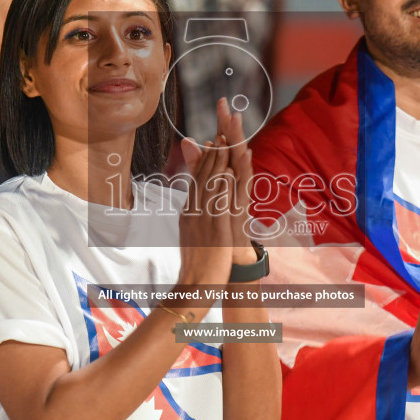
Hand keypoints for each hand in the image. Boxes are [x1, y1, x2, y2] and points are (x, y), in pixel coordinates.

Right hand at [175, 125, 236, 306]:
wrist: (195, 286)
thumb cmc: (196, 266)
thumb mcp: (192, 237)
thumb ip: (193, 218)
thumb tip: (193, 208)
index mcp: (188, 214)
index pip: (196, 182)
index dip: (204, 162)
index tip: (210, 145)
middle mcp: (193, 212)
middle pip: (202, 177)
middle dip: (212, 154)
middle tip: (219, 134)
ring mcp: (203, 218)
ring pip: (211, 183)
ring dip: (218, 160)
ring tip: (225, 141)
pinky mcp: (215, 227)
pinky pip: (220, 198)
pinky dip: (226, 180)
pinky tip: (231, 168)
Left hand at [212, 98, 258, 266]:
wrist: (229, 250)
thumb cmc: (219, 219)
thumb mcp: (206, 186)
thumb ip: (198, 164)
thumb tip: (189, 141)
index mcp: (227, 173)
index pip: (225, 143)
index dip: (222, 122)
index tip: (221, 101)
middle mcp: (236, 179)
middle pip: (233, 146)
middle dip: (230, 125)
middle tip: (226, 103)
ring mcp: (240, 191)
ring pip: (240, 161)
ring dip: (238, 140)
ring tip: (236, 120)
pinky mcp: (243, 204)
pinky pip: (245, 184)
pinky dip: (246, 168)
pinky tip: (246, 154)